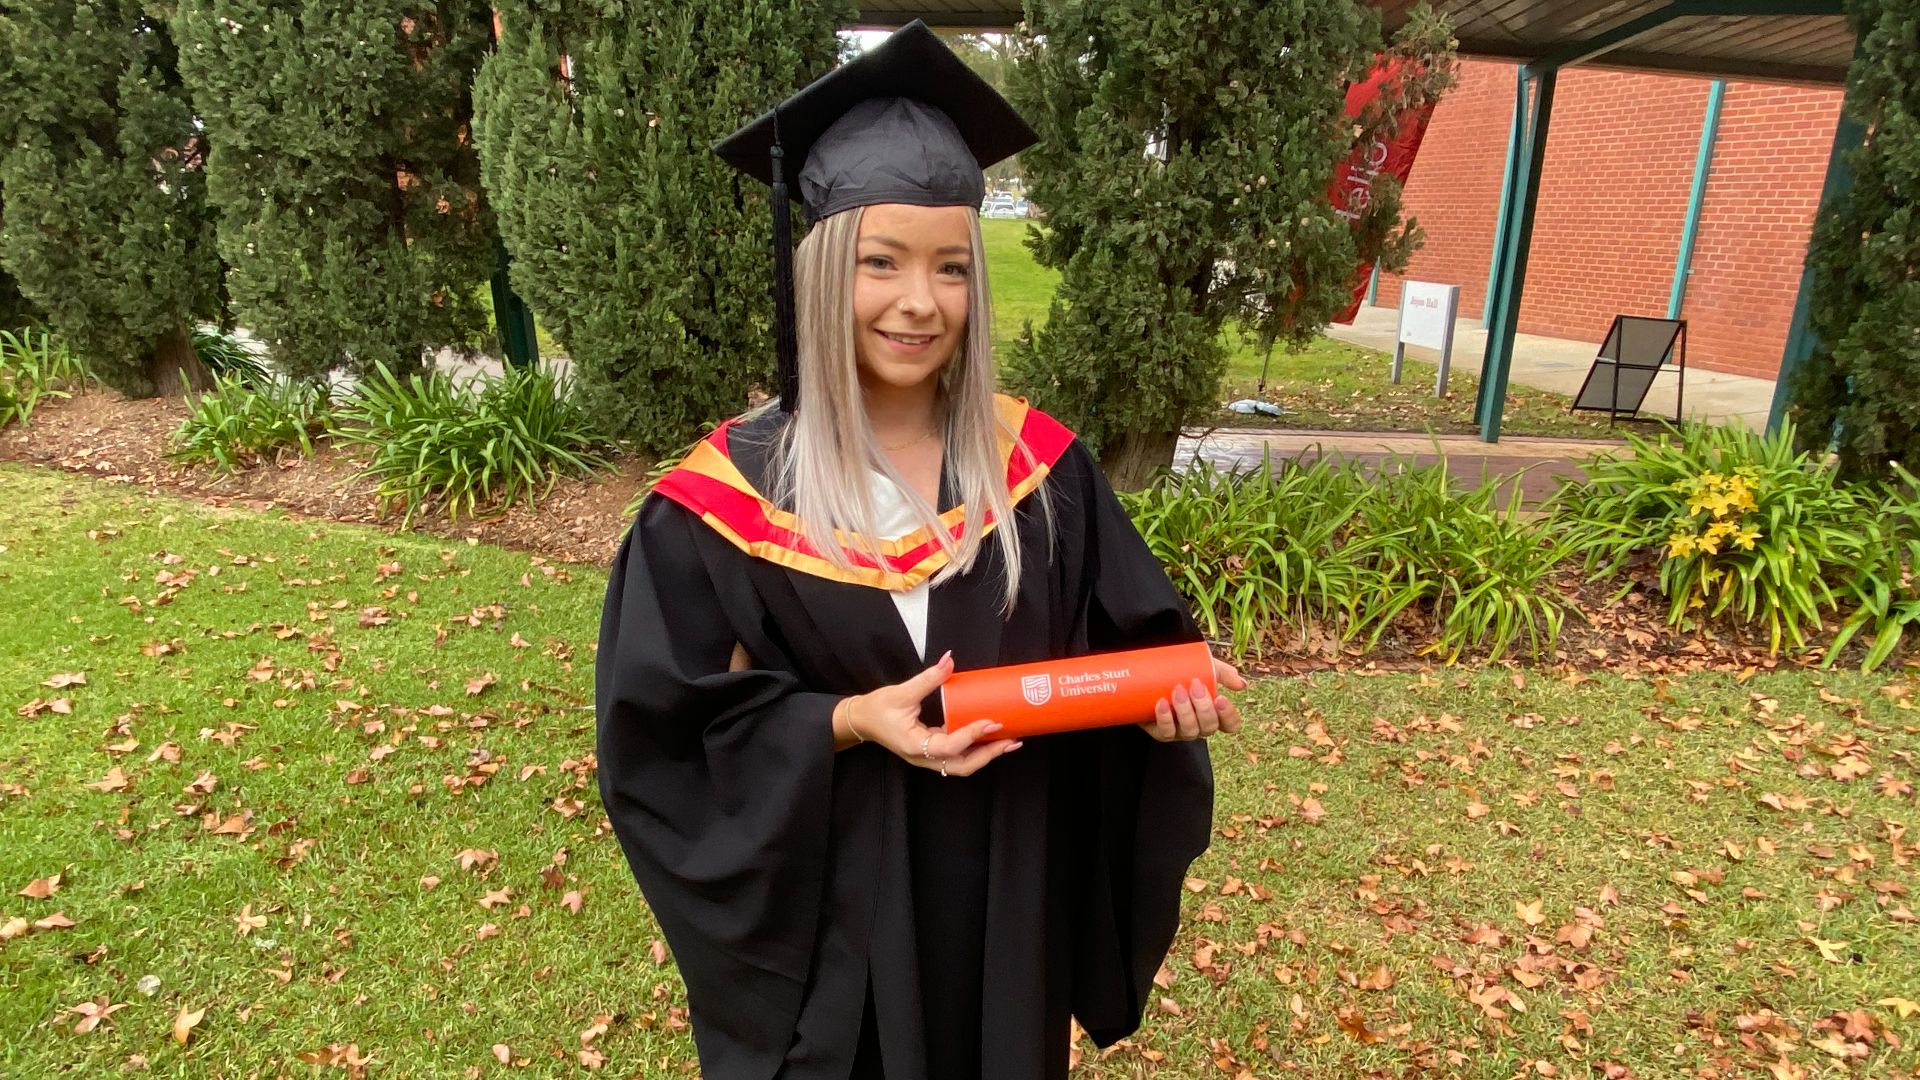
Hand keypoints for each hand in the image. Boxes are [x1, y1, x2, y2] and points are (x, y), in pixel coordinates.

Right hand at [842, 651, 1021, 776]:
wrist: (861, 721)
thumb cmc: (877, 709)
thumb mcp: (901, 692)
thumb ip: (928, 678)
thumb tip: (949, 660)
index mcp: (915, 746)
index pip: (949, 746)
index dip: (971, 735)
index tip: (991, 722)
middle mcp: (924, 757)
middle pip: (962, 765)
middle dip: (989, 755)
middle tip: (1010, 739)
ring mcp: (928, 757)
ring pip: (961, 764)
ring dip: (986, 755)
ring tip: (1009, 741)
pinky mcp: (932, 751)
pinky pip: (957, 755)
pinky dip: (976, 749)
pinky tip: (991, 738)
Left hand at [1141, 657, 1246, 741]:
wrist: (1151, 673)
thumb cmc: (1183, 672)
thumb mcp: (1205, 667)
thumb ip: (1224, 673)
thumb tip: (1242, 685)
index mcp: (1215, 714)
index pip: (1230, 724)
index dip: (1228, 715)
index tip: (1220, 697)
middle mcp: (1200, 726)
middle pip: (1209, 726)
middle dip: (1203, 707)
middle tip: (1194, 685)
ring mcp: (1181, 732)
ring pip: (1190, 731)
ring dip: (1185, 711)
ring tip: (1177, 690)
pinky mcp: (1162, 732)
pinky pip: (1166, 732)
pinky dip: (1165, 718)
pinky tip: (1161, 704)